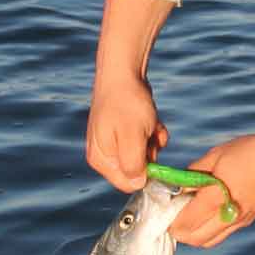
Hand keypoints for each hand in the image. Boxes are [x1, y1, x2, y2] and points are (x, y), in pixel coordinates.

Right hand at [84, 0, 173, 192]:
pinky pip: (143, 141)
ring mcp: (113, 142)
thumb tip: (138, 184)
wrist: (123, 70)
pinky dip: (152, 132)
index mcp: (100, 159)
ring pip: (144, 155)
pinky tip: (152, 120)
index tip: (154, 153)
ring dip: (153, 141)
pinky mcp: (123, 132)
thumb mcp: (133, 137)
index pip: (128, 184)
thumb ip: (134, 165)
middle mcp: (104, 154)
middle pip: (137, 170)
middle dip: (150, 154)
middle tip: (151, 134)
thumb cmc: (126, 103)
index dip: (146, 174)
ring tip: (151, 123)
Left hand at [170, 105, 254, 247]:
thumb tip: (179, 185)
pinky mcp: (250, 221)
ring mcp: (240, 221)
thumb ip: (194, 173)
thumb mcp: (217, 155)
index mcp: (216, 197)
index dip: (170, 218)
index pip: (184, 222)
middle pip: (193, 239)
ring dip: (193, 235)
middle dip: (178, 231)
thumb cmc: (251, 151)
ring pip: (208, 241)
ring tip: (188, 218)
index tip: (165, 208)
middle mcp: (228, 215)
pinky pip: (223, 234)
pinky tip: (207, 215)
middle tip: (173, 216)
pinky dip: (209, 231)